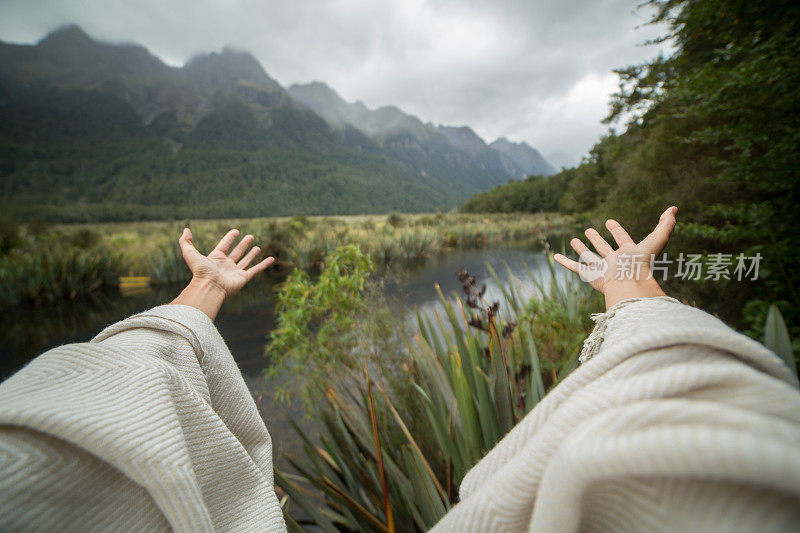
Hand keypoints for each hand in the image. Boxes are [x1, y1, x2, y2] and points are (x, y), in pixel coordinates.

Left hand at [171, 228, 274, 318]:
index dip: (229, 238)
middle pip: (236, 252)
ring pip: (245, 261)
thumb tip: (186, 229)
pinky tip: (271, 259)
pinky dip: (264, 264)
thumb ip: (185, 241)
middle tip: (250, 236)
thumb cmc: (200, 272)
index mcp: (216, 259)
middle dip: (243, 245)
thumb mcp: (190, 254)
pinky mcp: (243, 278)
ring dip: (251, 254)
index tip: (236, 231)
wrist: (209, 288)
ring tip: (257, 246)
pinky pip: (256, 270)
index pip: (224, 245)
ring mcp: (235, 272)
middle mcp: (226, 265)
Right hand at [554, 206, 677, 309]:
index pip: (622, 239)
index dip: (617, 230)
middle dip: (597, 240)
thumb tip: (674, 208)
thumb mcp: (657, 239)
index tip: (609, 222)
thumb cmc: (643, 263)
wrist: (630, 283)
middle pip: (604, 249)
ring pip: (590, 258)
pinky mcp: (592, 277)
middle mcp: (616, 263)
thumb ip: (666, 224)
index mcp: (630, 254)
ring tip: (574, 240)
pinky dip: (566, 263)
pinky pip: (577, 269)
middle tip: (589, 231)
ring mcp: (604, 271)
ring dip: (582, 250)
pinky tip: (556, 256)